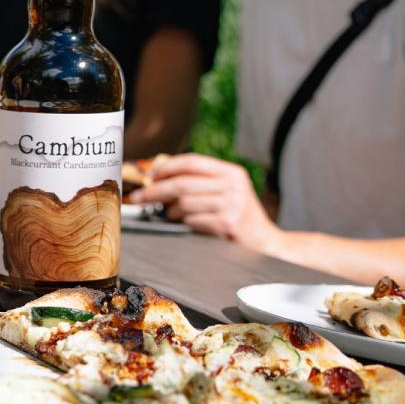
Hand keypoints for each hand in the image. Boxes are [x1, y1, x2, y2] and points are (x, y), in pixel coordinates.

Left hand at [129, 153, 281, 253]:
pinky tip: (184, 225)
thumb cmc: (240, 216)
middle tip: (138, 198)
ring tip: (169, 215)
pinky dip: (183, 223)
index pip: (192, 162)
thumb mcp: (228, 191)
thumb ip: (201, 182)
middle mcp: (233, 185)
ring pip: (184, 203)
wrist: (265, 241)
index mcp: (232, 172)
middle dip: (155, 191)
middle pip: (182, 183)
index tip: (150, 176)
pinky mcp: (227, 223)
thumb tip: (160, 178)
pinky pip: (192, 220)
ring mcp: (231, 204)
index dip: (167, 167)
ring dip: (169, 211)